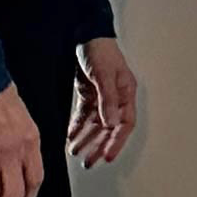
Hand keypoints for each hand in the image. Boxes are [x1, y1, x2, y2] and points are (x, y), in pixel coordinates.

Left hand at [69, 38, 137, 168]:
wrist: (85, 33)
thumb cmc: (100, 50)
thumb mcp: (104, 75)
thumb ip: (107, 100)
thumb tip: (111, 124)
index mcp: (126, 93)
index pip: (125, 123)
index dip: (117, 142)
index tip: (107, 157)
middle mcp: (116, 97)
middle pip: (110, 128)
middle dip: (99, 146)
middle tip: (89, 162)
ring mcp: (102, 96)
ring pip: (96, 124)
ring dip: (86, 138)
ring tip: (75, 152)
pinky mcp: (89, 93)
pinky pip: (84, 115)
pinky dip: (77, 127)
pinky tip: (70, 137)